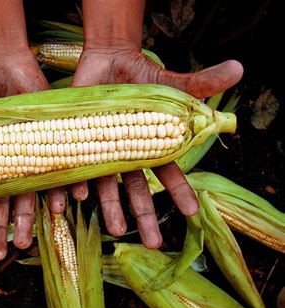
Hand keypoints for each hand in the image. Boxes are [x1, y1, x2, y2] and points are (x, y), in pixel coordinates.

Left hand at [50, 0, 243, 247]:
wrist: (108, 61)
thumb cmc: (142, 76)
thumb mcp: (172, 83)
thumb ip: (200, 83)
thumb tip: (238, 68)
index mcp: (149, 145)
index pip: (168, 173)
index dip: (180, 192)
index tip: (192, 213)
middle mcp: (125, 154)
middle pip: (135, 188)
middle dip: (144, 215)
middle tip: (153, 243)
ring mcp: (101, 149)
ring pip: (105, 184)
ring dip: (110, 206)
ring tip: (115, 229)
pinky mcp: (78, 139)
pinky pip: (74, 166)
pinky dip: (73, 183)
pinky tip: (75, 197)